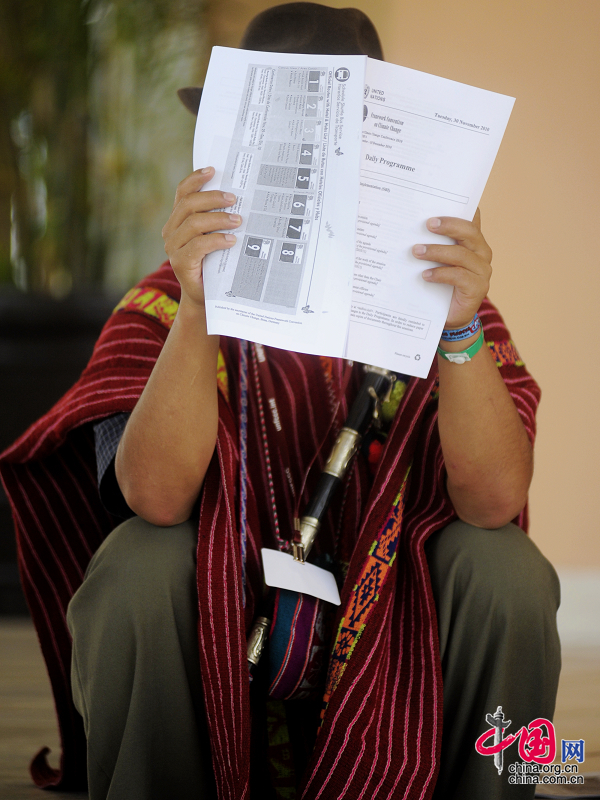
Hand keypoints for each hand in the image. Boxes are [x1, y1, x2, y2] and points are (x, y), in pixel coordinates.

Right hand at [162, 167, 240, 305]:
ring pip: (193, 223)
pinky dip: (216, 240)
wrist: (205, 297)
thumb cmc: (213, 265)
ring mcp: (173, 248)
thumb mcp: (215, 238)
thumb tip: (239, 198)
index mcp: (177, 221)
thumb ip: (217, 220)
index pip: (182, 193)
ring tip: (238, 221)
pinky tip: (231, 240)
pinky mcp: (181, 263)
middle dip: (212, 198)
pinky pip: (197, 245)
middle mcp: (171, 232)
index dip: (196, 179)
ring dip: (218, 219)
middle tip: (234, 199)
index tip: (213, 170)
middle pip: (188, 205)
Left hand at [413, 208, 491, 327]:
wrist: (450, 317)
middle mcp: (481, 252)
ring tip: (417, 251)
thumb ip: (431, 243)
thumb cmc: (440, 285)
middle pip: (469, 232)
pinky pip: (459, 276)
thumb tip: (409, 227)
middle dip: (448, 225)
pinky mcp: (478, 288)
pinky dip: (441, 274)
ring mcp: (482, 271)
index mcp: (473, 241)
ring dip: (437, 251)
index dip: (461, 209)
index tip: (442, 201)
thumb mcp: (436, 261)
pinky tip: (425, 275)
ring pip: (461, 254)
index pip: (471, 218)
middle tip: (427, 224)